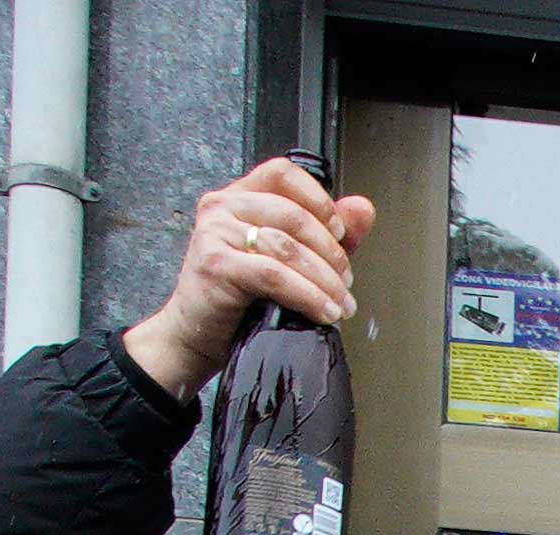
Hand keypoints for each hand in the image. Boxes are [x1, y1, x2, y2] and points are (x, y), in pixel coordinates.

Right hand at [119, 159, 369, 399]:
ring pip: (288, 248)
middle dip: (331, 253)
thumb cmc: (238, 296)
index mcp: (239, 196)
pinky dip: (307, 296)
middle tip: (346, 282)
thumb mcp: (285, 259)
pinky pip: (275, 275)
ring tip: (340, 304)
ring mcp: (215, 233)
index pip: (283, 174)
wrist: (196, 334)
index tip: (340, 233)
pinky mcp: (216, 265)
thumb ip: (324, 232)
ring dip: (324, 280)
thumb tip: (363, 209)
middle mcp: (223, 206)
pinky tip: (323, 312)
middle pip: (293, 215)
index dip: (319, 200)